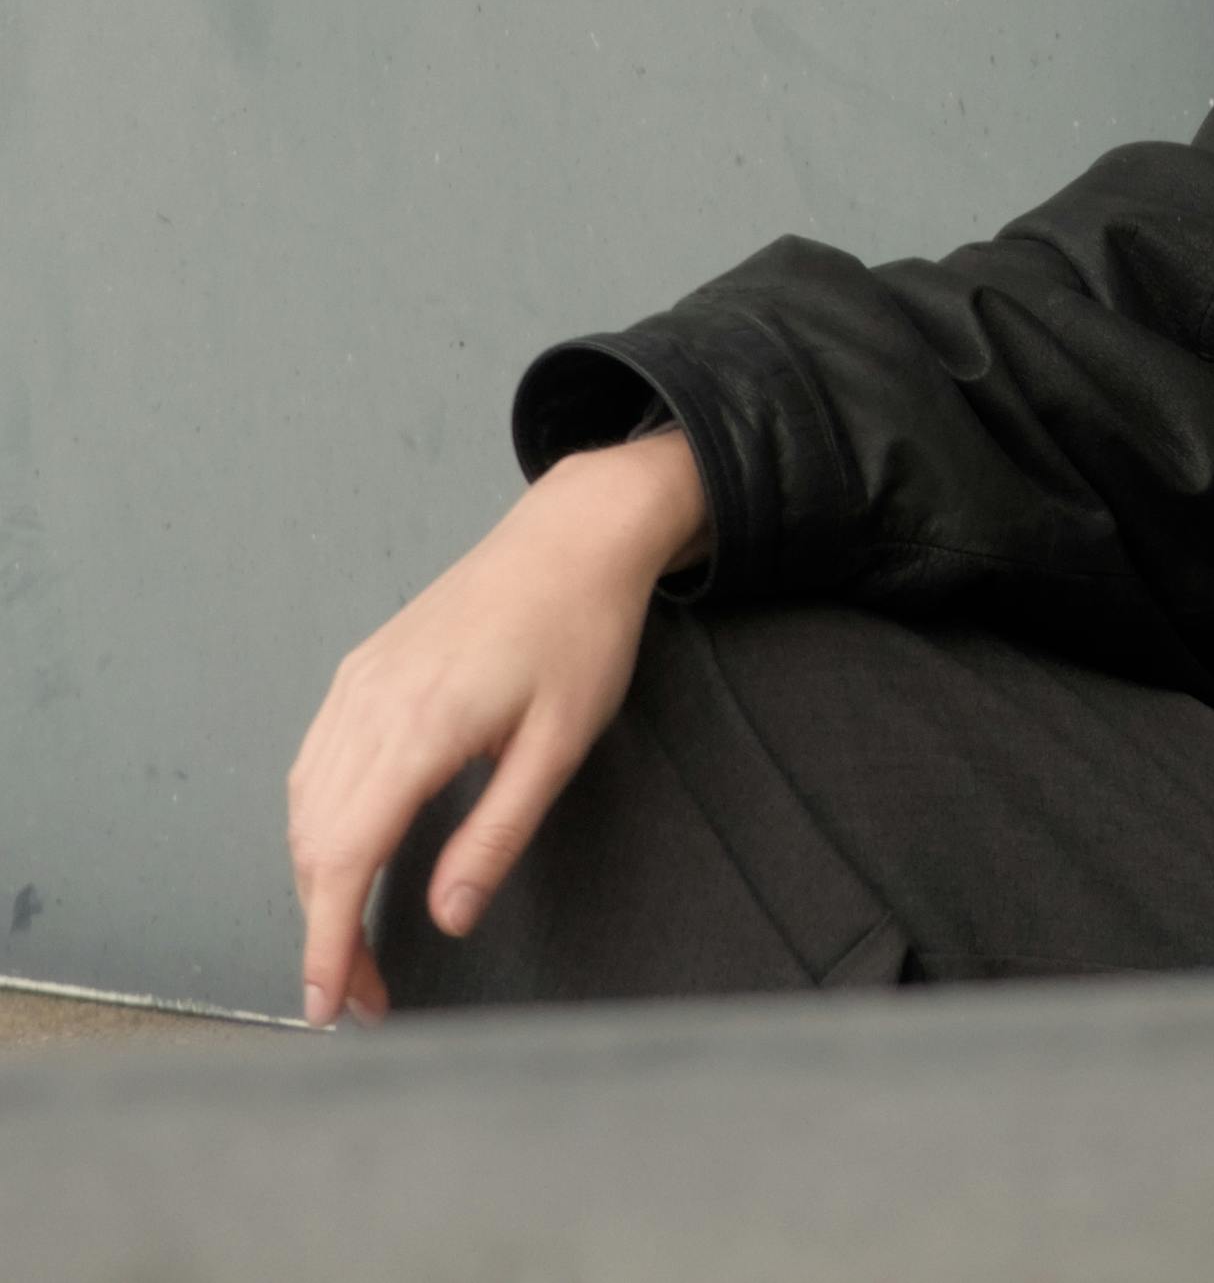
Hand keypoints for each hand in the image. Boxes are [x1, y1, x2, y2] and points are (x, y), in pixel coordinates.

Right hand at [286, 431, 708, 1024]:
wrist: (575, 533)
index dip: (327, 944)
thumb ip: (498, 834)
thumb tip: (449, 916)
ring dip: (317, 881)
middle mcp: (371, 702)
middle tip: (362, 994)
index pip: (344, 861)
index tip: (326, 1006)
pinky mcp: (363, 667)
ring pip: (305, 806)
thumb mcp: (559, 744)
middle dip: (326, 930)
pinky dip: (316, 823)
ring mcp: (360, 680)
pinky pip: (316, 761)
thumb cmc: (581, 630)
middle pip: (314, 844)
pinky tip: (345, 853)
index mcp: (419, 726)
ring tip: (354, 939)